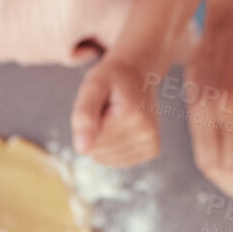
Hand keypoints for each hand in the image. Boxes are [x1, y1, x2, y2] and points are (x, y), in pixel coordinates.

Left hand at [70, 52, 160, 166]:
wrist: (140, 71)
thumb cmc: (112, 77)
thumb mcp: (92, 86)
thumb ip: (83, 115)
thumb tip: (82, 150)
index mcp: (132, 117)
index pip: (90, 140)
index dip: (87, 121)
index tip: (100, 102)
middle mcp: (146, 134)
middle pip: (97, 151)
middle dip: (95, 130)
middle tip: (107, 108)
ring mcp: (150, 144)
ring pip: (105, 158)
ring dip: (103, 137)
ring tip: (114, 116)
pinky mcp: (151, 150)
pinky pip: (115, 160)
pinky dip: (111, 145)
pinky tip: (121, 126)